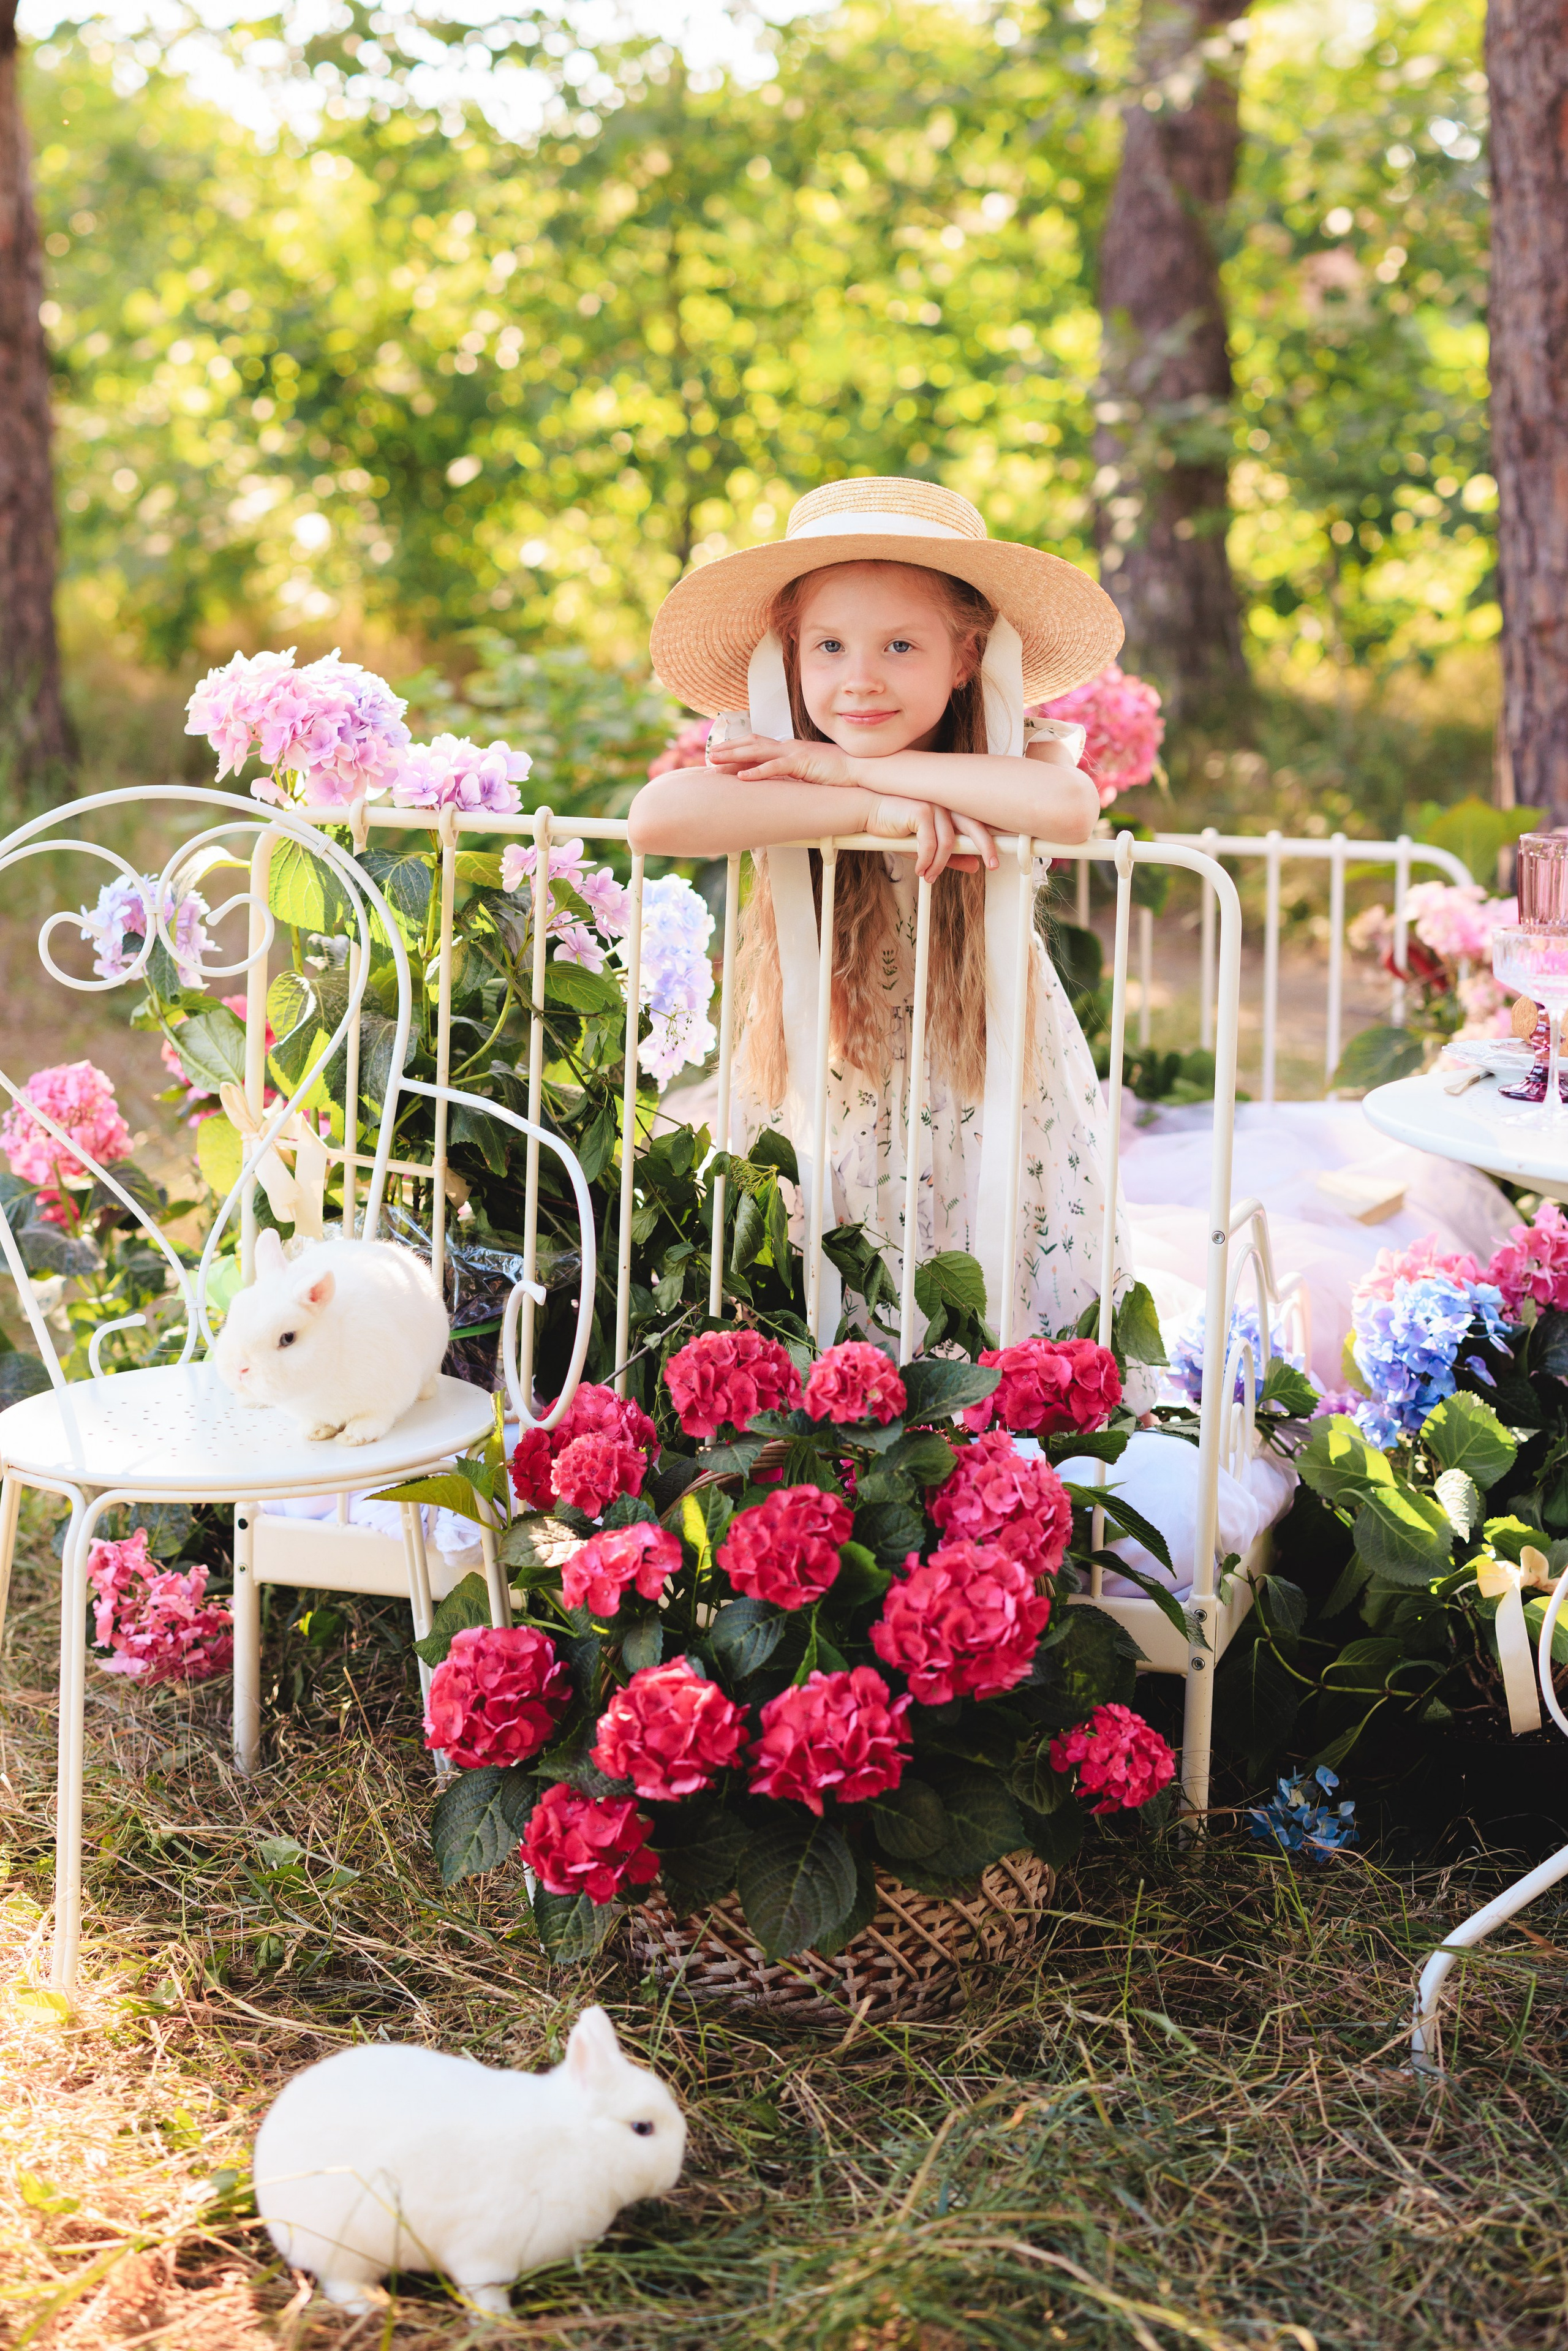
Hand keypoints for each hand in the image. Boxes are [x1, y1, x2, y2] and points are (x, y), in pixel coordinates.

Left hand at [707, 733, 856, 788]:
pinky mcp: (802, 763)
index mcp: (790, 749)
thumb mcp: (810, 773)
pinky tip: (741, 777)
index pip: (759, 746)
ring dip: (734, 756)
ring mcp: (794, 753)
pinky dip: (757, 771)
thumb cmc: (839, 773)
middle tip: (709, 755)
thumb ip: (794, 775)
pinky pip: (775, 767)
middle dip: (729, 748)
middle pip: (752, 744)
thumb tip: (782, 785)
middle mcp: (789, 747)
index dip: (738, 750)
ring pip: (757, 751)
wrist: (861, 769)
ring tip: (715, 762)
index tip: (721, 757)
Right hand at [867, 796, 997, 881]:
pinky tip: (919, 869)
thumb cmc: (897, 829)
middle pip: (974, 827)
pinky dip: (926, 861)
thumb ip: (951, 857)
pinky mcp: (922, 810)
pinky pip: (931, 843)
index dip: (990, 839)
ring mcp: (935, 806)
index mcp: (951, 811)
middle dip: (986, 847)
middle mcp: (946, 805)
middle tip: (992, 866)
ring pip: (949, 843)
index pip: (977, 824)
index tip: (998, 857)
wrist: (870, 814)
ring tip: (928, 876)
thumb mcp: (928, 849)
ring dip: (940, 865)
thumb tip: (975, 866)